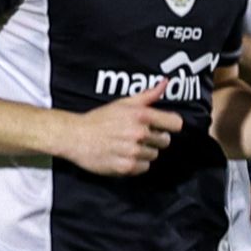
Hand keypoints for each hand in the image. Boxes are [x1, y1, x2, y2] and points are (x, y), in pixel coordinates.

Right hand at [55, 81, 190, 176]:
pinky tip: (124, 155)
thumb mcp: (123, 103)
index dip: (170, 125)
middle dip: (155, 139)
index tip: (162, 126)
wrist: (76, 137)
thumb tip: (165, 83)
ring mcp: (132, 151)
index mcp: (140, 115)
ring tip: (128, 145)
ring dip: (144, 152)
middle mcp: (138, 133)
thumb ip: (147, 95)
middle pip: (165, 141)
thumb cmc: (99, 119)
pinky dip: (136, 163)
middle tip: (138, 136)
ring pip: (154, 155)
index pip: (175, 123)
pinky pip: (144, 167)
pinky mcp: (125, 167)